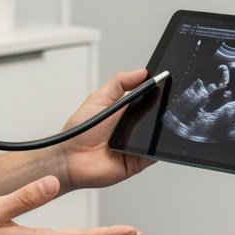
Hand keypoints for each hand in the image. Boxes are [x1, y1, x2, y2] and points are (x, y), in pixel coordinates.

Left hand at [52, 69, 157, 190]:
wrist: (69, 160)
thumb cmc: (78, 132)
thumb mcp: (98, 99)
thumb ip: (119, 83)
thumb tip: (141, 72)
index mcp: (126, 111)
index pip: (149, 99)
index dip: (158, 92)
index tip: (165, 83)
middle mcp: (133, 127)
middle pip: (156, 117)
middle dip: (161, 111)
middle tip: (160, 105)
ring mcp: (136, 145)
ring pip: (157, 136)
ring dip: (159, 131)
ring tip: (150, 125)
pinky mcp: (138, 162)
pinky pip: (154, 156)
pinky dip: (157, 151)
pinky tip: (151, 144)